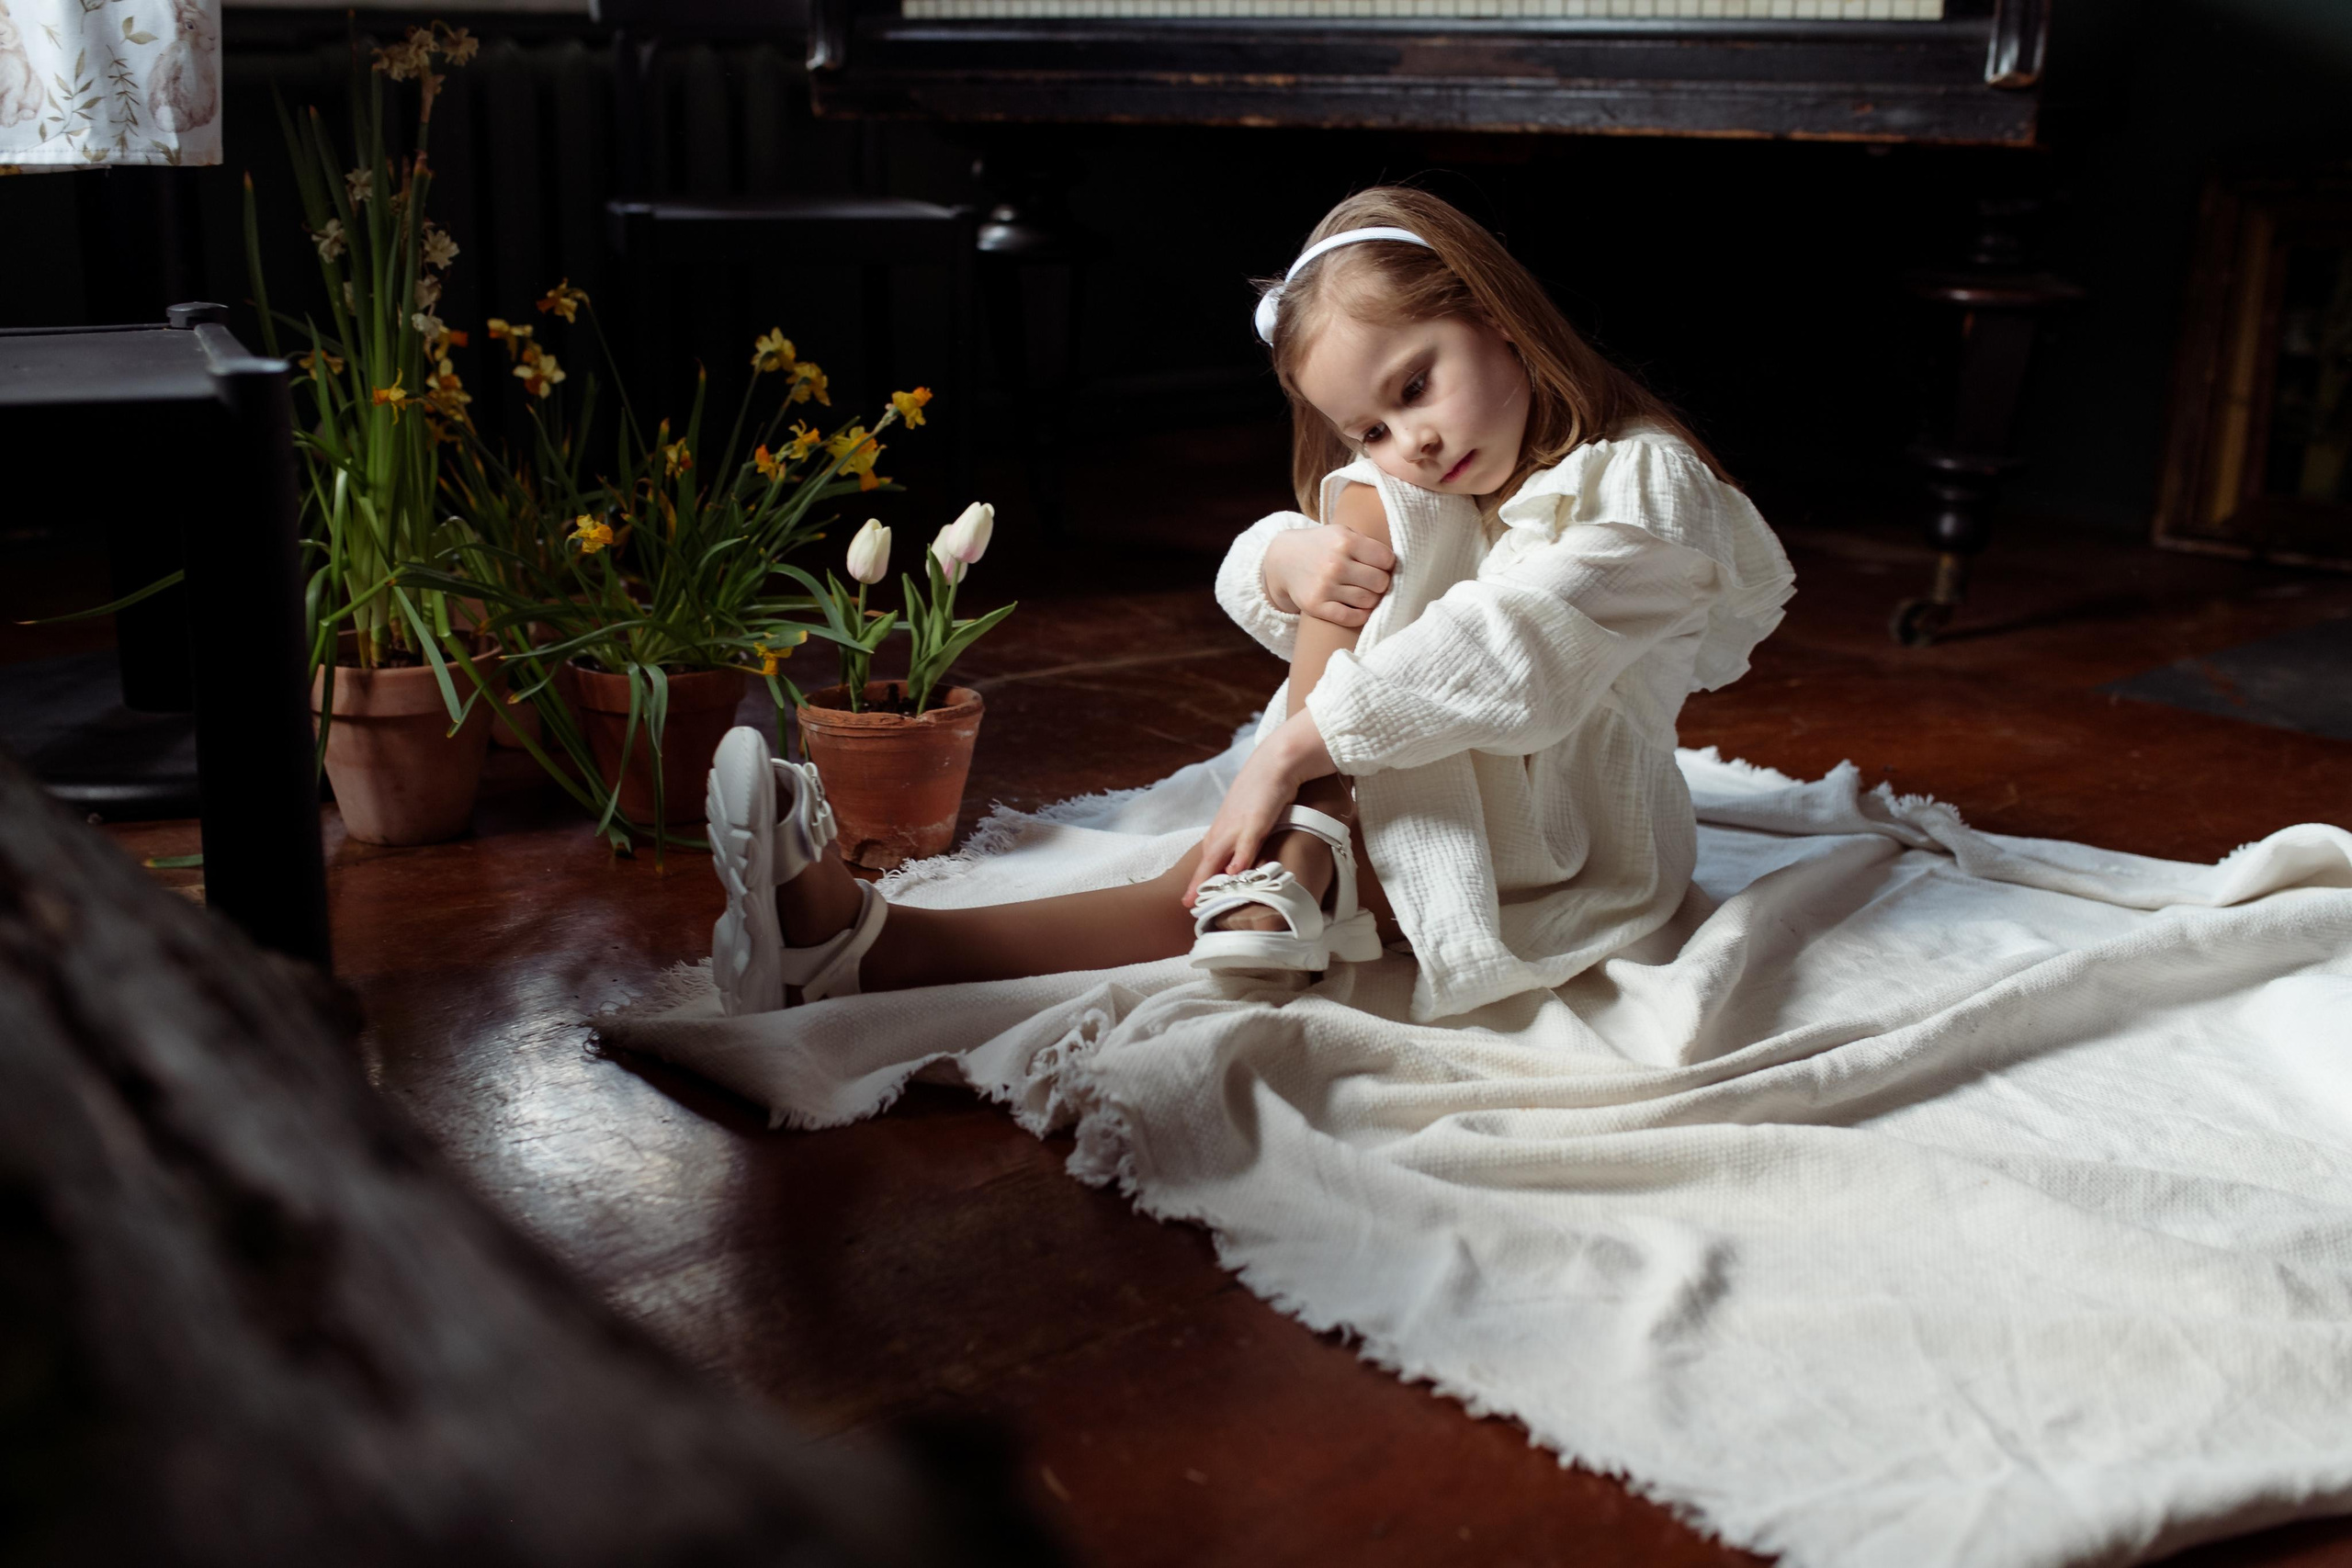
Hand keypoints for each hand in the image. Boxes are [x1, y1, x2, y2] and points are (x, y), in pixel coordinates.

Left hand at [1182, 713, 1334, 907]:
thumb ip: (1245, 831)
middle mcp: (1227, 824)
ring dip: (1209, 876)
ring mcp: (1239, 822)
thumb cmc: (1266, 784)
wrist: (1278, 759)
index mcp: (1225, 824)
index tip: (1190, 894)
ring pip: (1219, 854)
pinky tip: (1233, 873)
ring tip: (1201, 896)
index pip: (1207, 854)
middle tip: (1187, 904)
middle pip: (1207, 858)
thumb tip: (1245, 850)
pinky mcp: (1257, 818)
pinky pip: (1246, 842)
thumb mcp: (1250, 810)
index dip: (1199, 875)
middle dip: (1197, 882)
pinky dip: (1239, 858)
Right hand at [1263, 524, 1395, 628]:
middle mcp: (1335, 564)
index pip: (1386, 559)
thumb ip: (1368, 544)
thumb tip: (1397, 568)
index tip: (1380, 565)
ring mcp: (1325, 586)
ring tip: (1365, 592)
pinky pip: (1351, 618)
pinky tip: (1359, 607)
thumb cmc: (1323, 546)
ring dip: (1371, 599)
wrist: (1284, 559)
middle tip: (1373, 581)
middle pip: (1380, 582)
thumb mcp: (1342, 533)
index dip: (1387, 564)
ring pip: (1368, 601)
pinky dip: (1360, 615)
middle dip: (1380, 583)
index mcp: (1345, 541)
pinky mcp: (1316, 606)